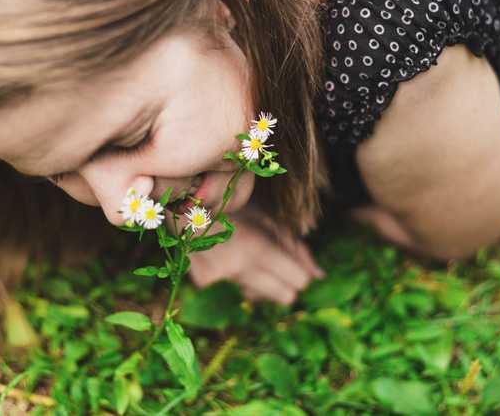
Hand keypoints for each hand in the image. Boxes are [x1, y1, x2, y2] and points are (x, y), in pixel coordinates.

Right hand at [184, 204, 324, 305]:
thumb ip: (295, 247)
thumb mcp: (266, 217)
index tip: (296, 263)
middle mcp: (237, 269)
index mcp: (256, 248)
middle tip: (279, 264)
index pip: (299, 280)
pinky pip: (237, 289)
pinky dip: (240, 277)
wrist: (179, 203)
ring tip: (250, 254)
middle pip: (285, 297)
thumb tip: (320, 276)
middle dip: (287, 282)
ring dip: (262, 280)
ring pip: (261, 296)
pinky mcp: (203, 283)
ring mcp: (218, 279)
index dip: (301, 272)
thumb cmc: (229, 203)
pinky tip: (231, 256)